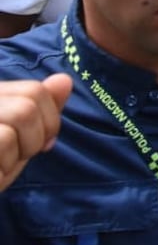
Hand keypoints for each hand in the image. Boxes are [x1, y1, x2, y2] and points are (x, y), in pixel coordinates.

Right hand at [0, 75, 73, 192]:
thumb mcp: (20, 140)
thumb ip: (41, 110)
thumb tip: (65, 80)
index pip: (34, 90)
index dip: (48, 120)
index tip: (38, 144)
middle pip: (31, 99)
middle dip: (37, 135)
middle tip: (16, 156)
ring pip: (22, 113)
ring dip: (20, 150)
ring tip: (0, 164)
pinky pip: (4, 137)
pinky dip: (5, 163)